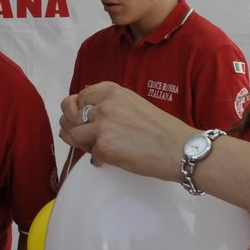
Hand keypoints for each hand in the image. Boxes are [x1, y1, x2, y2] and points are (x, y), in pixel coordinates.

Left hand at [59, 82, 194, 182]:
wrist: (180, 148)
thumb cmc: (161, 130)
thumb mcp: (132, 105)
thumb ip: (108, 105)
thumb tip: (80, 116)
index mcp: (112, 90)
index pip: (79, 96)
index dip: (79, 110)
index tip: (88, 120)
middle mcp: (104, 104)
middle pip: (70, 114)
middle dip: (74, 126)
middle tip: (87, 137)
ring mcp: (102, 124)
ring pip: (73, 134)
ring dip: (83, 143)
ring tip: (100, 148)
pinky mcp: (103, 146)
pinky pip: (90, 153)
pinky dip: (99, 158)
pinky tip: (113, 158)